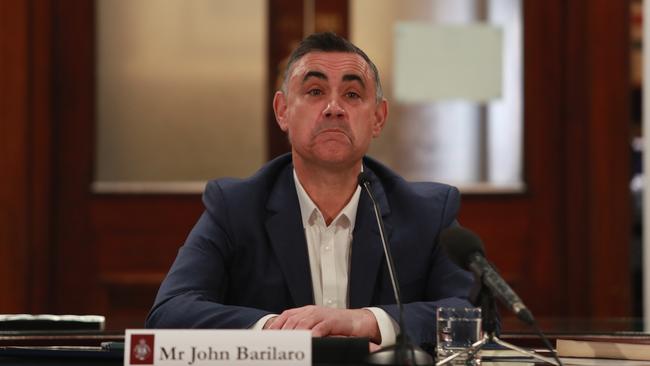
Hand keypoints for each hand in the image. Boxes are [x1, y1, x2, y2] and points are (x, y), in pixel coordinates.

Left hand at [266, 305, 380, 343]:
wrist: (359, 321)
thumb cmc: (338, 326)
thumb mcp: (318, 325)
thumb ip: (304, 329)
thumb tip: (289, 340)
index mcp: (307, 311)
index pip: (286, 315)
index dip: (276, 325)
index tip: (267, 336)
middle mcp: (312, 311)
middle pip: (292, 320)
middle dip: (282, 332)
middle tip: (275, 343)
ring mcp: (322, 315)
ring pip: (303, 322)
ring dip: (294, 333)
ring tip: (287, 344)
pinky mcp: (333, 321)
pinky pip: (320, 327)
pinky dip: (312, 334)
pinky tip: (307, 341)